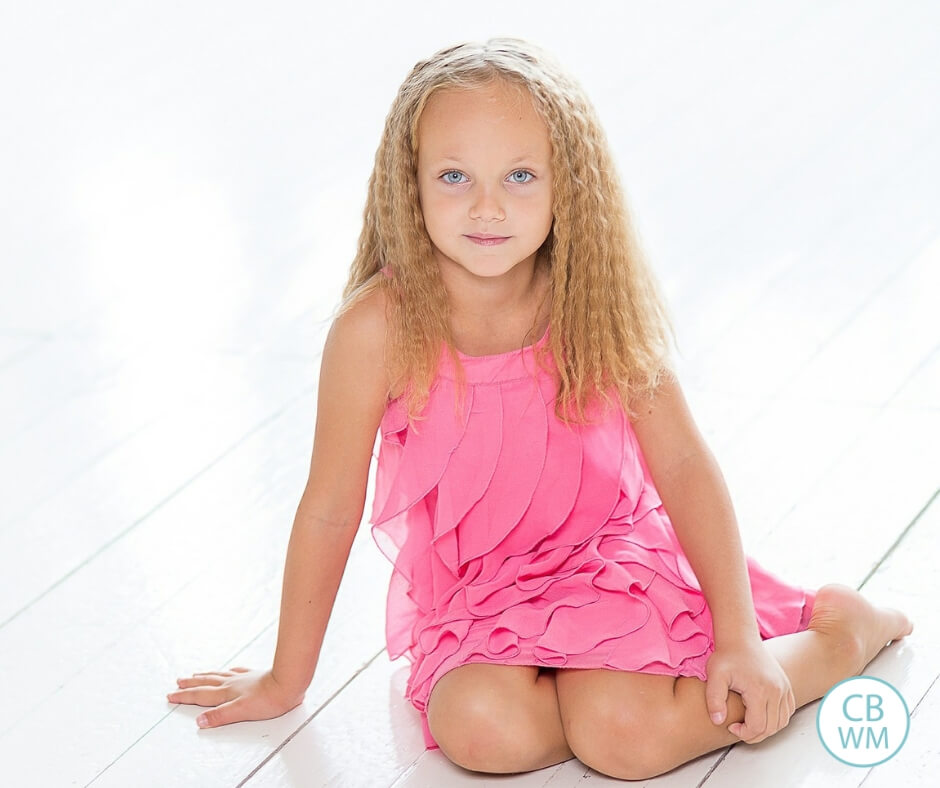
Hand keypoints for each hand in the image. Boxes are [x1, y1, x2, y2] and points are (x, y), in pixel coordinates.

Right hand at [166, 667, 303, 728]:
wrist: (288, 683)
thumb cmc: (268, 699)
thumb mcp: (240, 712)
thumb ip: (220, 716)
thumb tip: (200, 721)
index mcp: (227, 693)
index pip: (201, 696)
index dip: (185, 696)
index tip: (171, 695)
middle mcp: (232, 683)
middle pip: (206, 683)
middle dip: (190, 684)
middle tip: (178, 682)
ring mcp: (243, 678)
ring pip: (219, 675)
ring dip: (205, 675)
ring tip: (196, 674)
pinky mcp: (255, 675)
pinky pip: (236, 671)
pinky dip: (228, 671)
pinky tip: (229, 669)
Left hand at [704, 641, 794, 743]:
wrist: (740, 638)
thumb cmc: (727, 655)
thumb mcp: (714, 676)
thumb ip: (714, 700)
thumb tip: (717, 721)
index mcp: (760, 690)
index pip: (758, 726)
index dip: (743, 733)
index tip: (731, 726)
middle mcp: (777, 690)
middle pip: (771, 728)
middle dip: (754, 734)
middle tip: (739, 729)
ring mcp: (784, 688)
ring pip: (782, 722)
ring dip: (766, 729)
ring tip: (749, 723)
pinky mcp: (786, 686)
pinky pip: (788, 711)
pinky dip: (777, 719)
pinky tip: (761, 715)